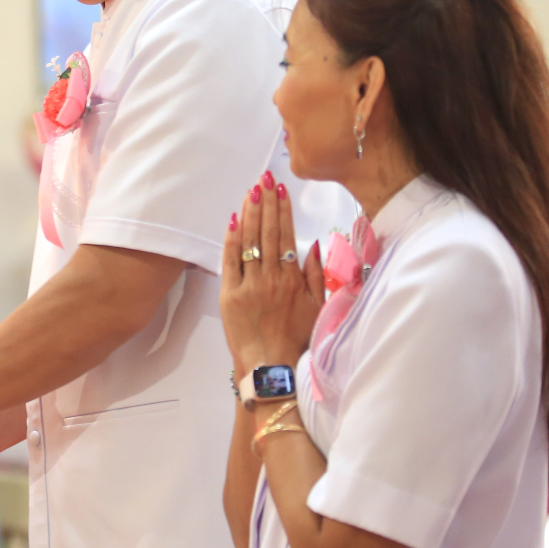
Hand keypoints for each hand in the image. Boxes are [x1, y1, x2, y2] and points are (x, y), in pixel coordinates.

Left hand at [220, 171, 323, 379]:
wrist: (271, 368)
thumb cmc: (297, 340)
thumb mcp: (319, 308)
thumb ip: (317, 275)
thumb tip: (315, 244)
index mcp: (292, 278)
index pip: (285, 235)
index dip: (282, 209)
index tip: (280, 189)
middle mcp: (270, 277)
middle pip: (266, 231)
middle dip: (265, 202)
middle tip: (264, 179)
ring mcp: (248, 285)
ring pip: (248, 241)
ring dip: (248, 213)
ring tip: (251, 191)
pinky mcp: (230, 296)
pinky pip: (229, 261)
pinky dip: (231, 239)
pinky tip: (233, 220)